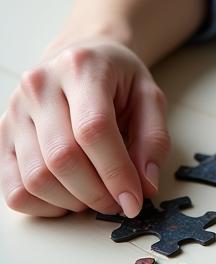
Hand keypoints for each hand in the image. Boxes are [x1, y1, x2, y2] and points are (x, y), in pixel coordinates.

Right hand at [0, 39, 169, 217]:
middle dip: (96, 191)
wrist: (82, 56)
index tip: (133, 200)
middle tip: (118, 201)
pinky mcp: (2, 135)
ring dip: (71, 201)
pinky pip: (13, 188)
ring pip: (35, 177)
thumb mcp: (148, 96)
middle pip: (62, 157)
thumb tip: (145, 185)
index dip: (115, 172)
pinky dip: (43, 206)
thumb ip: (153, 138)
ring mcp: (15, 111)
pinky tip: (68, 198)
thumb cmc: (117, 78)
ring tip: (96, 196)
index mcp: (82, 68)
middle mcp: (41, 86)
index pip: (93, 129)